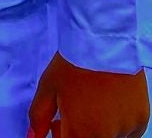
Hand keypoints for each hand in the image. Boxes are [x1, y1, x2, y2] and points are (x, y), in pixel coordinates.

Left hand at [28, 51, 148, 137]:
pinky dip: (115, 124)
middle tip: (73, 111)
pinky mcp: (141, 122)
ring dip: (98, 128)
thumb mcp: (48, 90)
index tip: (57, 124)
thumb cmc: (72, 66)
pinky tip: (108, 102)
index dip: (62, 135)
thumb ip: (39, 118)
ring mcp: (128, 130)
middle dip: (79, 133)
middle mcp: (107, 137)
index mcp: (82, 132)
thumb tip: (32, 136)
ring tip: (91, 101)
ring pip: (109, 137)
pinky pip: (126, 132)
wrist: (103, 45)